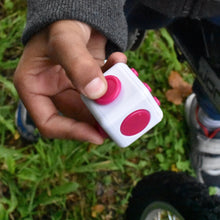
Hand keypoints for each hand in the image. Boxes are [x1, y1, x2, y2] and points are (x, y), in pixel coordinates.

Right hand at [14, 20, 126, 143]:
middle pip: (78, 116)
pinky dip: (116, 79)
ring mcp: (73, 86)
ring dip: (113, 99)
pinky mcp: (89, 80)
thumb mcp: (65, 40)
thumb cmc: (59, 23)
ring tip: (128, 88)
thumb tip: (97, 92)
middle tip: (123, 116)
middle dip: (101, 117)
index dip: (73, 133)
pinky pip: (104, 88)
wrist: (74, 12)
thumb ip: (78, 64)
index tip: (97, 136)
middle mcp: (53, 91)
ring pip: (95, 104)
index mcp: (35, 87)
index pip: (49, 122)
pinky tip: (121, 63)